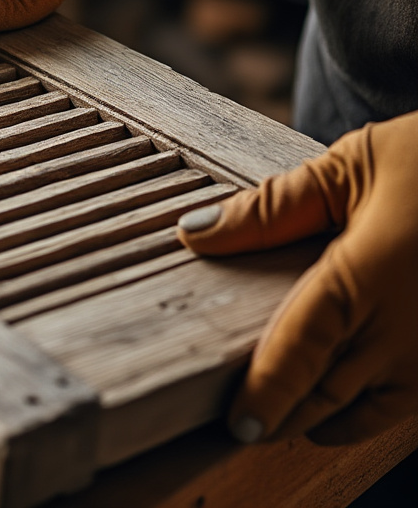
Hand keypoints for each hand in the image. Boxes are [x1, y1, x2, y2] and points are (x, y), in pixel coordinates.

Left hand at [178, 110, 417, 444]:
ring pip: (369, 412)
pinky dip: (365, 414)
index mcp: (370, 274)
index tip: (236, 424)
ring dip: (321, 421)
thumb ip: (272, 209)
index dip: (266, 395)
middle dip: (282, 417)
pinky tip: (334, 407)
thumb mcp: (353, 165)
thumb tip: (195, 233)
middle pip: (329, 395)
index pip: (302, 352)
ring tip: (277, 420)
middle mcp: (409, 326)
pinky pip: (405, 405)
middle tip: (240, 426)